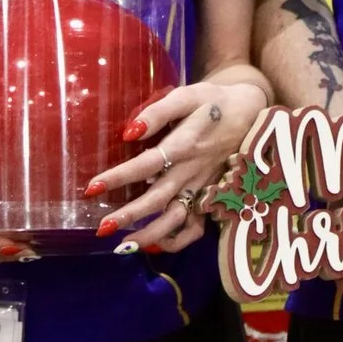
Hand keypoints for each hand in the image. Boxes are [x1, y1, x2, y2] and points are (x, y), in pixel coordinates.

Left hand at [85, 76, 272, 252]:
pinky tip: (156, 245)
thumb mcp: (188, 96)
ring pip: (177, 218)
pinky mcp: (211, 196)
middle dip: (129, 215)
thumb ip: (159, 112)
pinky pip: (197, 226)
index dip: (119, 177)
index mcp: (185, 144)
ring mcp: (203, 187)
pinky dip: (178, 239)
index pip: (146, 164)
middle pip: (158, 198)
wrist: (250, 112)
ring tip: (124, 245)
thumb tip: (130, 132)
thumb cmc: (213, 101)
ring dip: (151, 235)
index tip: (92, 187)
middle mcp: (193, 171)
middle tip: (101, 229)